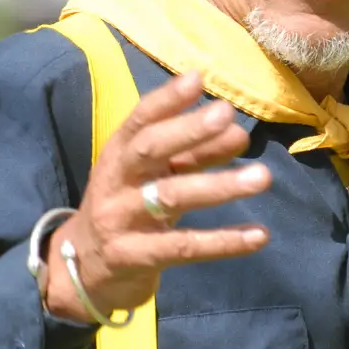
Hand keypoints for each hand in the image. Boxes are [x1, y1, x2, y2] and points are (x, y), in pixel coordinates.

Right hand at [44, 71, 271, 323]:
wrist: (85, 268)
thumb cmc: (129, 208)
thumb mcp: (157, 177)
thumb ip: (196, 154)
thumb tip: (238, 133)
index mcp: (119, 154)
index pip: (140, 120)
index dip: (167, 99)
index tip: (198, 79)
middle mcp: (115, 181)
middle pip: (149, 149)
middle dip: (188, 130)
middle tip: (227, 114)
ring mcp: (120, 220)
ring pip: (170, 197)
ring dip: (219, 185)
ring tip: (263, 175)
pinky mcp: (133, 257)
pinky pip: (183, 247)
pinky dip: (223, 242)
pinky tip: (259, 235)